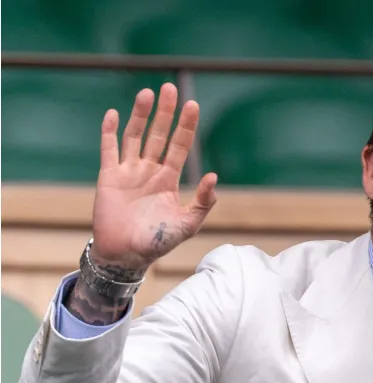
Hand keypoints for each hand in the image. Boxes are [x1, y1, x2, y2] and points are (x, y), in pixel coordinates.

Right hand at [90, 83, 217, 270]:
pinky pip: (109, 150)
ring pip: (135, 136)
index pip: (180, 145)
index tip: (192, 104)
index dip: (186, 126)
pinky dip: (110, 132)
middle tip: (170, 88)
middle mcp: (150, 170)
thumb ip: (202, 202)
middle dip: (165, 112)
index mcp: (169, 178)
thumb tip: (214, 177)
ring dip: (140, 115)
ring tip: (147, 93)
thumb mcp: (187, 224)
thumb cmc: (158, 242)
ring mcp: (129, 171)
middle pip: (158, 134)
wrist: (126, 255)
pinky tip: (114, 114)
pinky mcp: (109, 176)